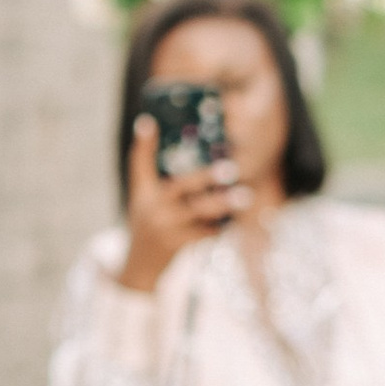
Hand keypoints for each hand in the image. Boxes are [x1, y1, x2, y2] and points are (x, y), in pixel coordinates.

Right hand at [117, 113, 243, 295]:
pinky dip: (221, 226)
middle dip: (206, 177)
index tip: (149, 122)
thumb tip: (158, 130)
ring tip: (245, 197)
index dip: (144, 143)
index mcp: (143, 191)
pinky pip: (206, 232)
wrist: (141, 263)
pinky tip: (234, 222)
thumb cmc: (150, 221)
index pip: (139, 162)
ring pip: (200, 211)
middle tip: (232, 169)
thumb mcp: (145, 197)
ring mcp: (165, 226)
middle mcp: (151, 206)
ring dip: (224, 203)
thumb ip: (153, 171)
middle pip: (181, 186)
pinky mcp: (177, 244)